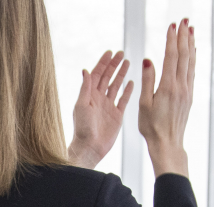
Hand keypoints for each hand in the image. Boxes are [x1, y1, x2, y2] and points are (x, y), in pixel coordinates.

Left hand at [68, 50, 133, 168]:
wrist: (90, 147)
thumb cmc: (82, 128)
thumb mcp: (81, 105)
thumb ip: (85, 88)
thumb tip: (85, 69)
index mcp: (89, 95)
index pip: (97, 74)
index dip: (103, 63)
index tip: (110, 52)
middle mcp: (99, 98)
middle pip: (107, 77)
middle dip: (114, 65)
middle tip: (121, 53)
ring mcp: (108, 106)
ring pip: (116, 86)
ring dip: (121, 74)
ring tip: (128, 62)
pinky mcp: (117, 115)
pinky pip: (123, 100)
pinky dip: (127, 90)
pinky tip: (132, 82)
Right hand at [139, 19, 194, 177]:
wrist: (168, 143)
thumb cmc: (151, 126)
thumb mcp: (144, 104)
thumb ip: (148, 80)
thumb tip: (149, 60)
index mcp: (168, 87)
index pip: (171, 57)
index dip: (172, 40)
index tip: (172, 26)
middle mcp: (181, 86)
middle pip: (184, 55)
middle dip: (184, 36)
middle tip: (184, 21)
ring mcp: (187, 90)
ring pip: (190, 62)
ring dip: (190, 45)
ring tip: (191, 30)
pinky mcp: (189, 95)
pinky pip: (192, 72)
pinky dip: (192, 58)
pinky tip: (192, 52)